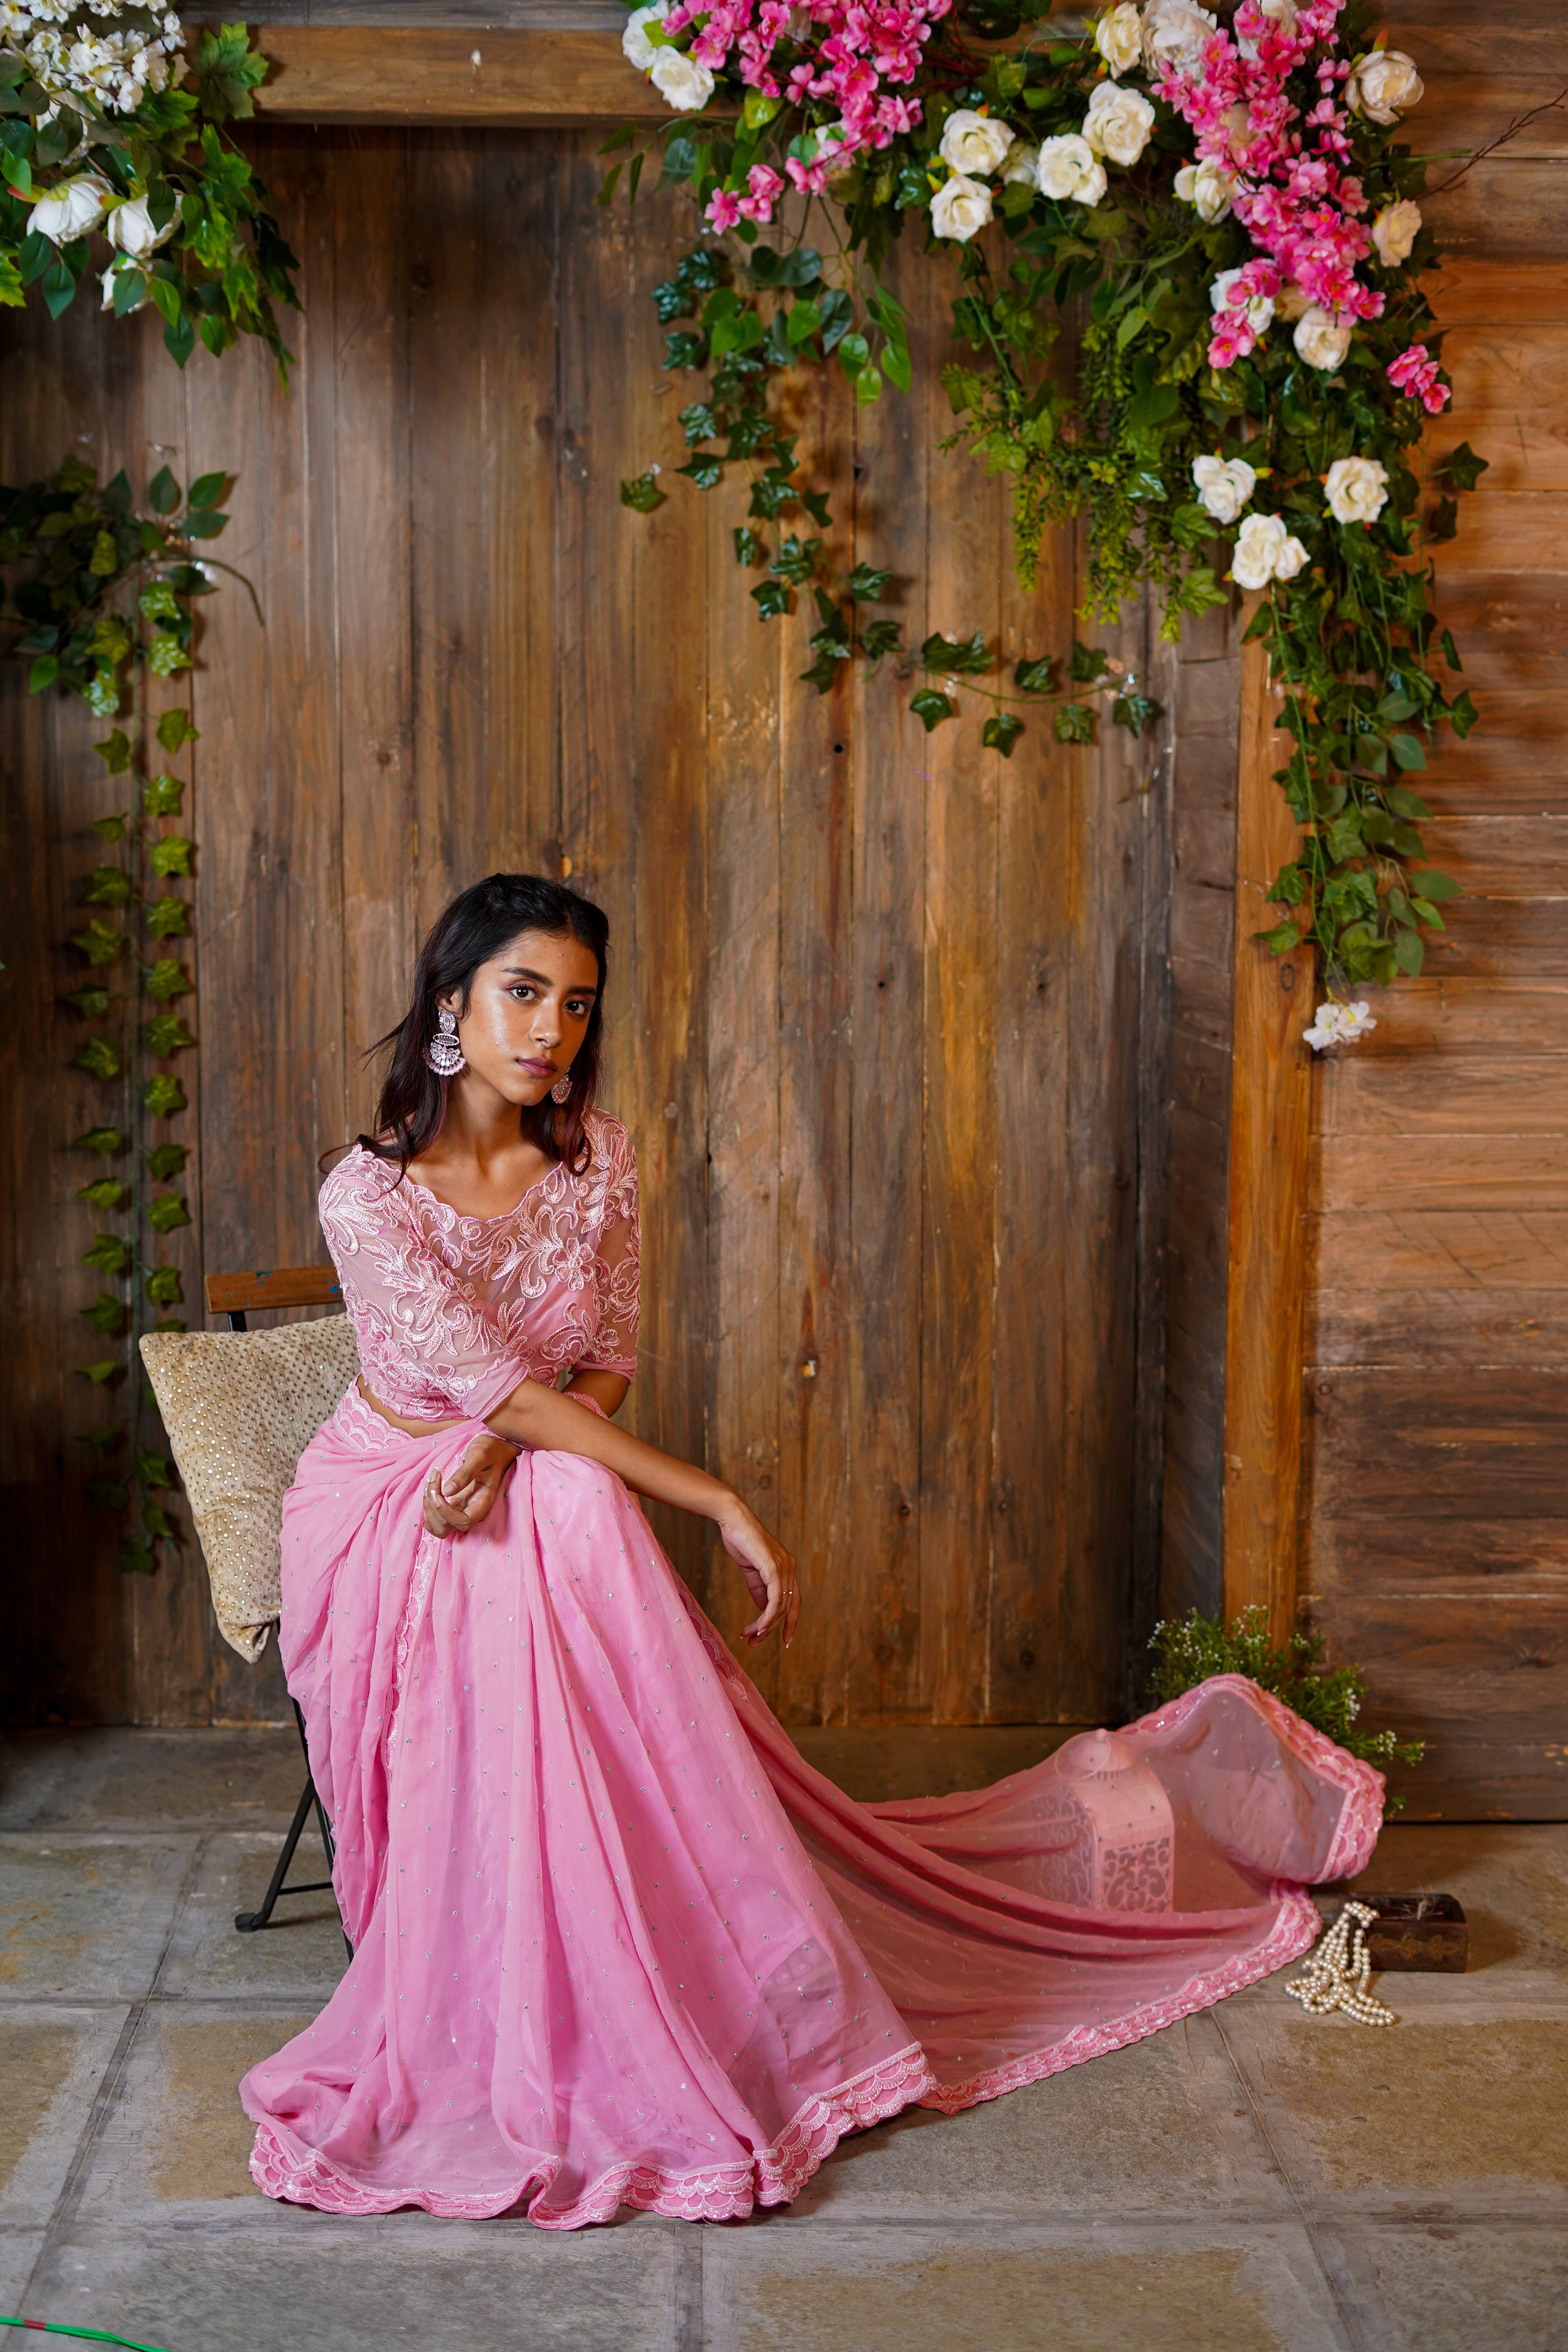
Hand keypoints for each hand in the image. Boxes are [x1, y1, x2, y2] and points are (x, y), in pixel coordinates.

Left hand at [422, 1433, 517, 1537]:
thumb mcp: (479, 1455)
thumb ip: (465, 1473)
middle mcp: (473, 1510)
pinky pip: (438, 1520)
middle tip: (433, 1479)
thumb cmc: (491, 1450)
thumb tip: (447, 1492)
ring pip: (440, 1526)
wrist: (495, 1450)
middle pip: (448, 1526)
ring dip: (428, 1509)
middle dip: (433, 1506)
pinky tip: (429, 1490)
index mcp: (483, 1501)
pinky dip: (428, 1510)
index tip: (438, 1493)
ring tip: (429, 1484)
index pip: (464, 1521)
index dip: (447, 1513)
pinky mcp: (455, 1506)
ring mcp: (463, 1510)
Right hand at [716, 1496, 800, 1647]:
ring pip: (781, 1607)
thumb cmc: (741, 1541)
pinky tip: (757, 1626)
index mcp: (787, 1568)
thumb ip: (759, 1589)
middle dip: (772, 1629)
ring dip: (765, 1626)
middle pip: (788, 1608)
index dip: (790, 1622)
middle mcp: (790, 1568)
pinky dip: (767, 1617)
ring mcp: (784, 1567)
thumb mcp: (752, 1570)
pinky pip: (775, 1599)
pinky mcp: (773, 1567)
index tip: (784, 1640)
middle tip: (754, 1643)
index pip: (795, 1601)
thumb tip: (764, 1610)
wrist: (733, 1520)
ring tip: (749, 1637)